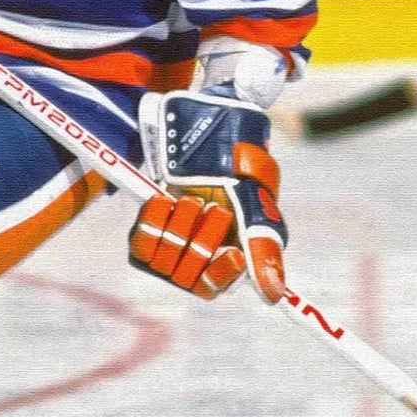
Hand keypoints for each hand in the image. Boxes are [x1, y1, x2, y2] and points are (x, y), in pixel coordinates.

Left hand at [128, 87, 288, 302]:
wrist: (198, 120)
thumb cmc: (235, 157)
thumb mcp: (255, 197)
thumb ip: (264, 245)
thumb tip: (275, 295)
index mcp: (231, 250)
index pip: (218, 287)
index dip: (222, 275)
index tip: (234, 254)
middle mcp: (198, 252)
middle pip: (192, 277)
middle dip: (203, 240)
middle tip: (212, 207)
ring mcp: (169, 242)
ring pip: (166, 263)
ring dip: (179, 227)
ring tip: (189, 197)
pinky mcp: (145, 230)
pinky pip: (142, 246)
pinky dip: (152, 221)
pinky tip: (163, 199)